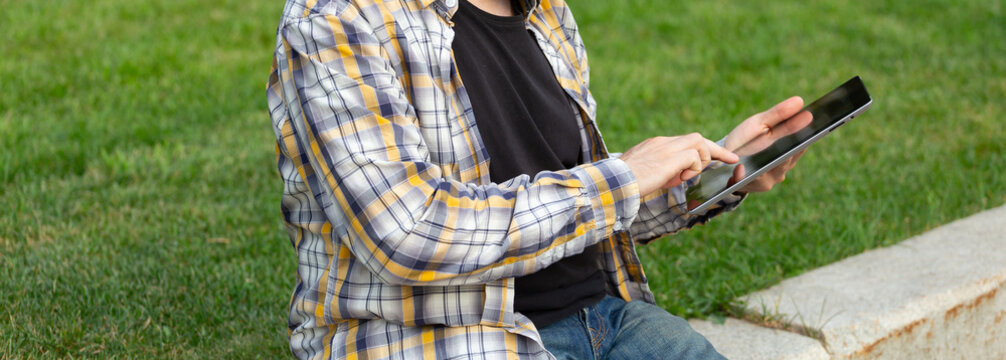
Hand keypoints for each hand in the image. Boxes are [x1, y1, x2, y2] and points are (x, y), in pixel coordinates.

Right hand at [621, 133, 738, 196]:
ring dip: (701, 161)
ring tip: (688, 177)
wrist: (614, 182)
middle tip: (731, 159)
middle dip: (716, 150)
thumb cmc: (625, 183)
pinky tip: (682, 179)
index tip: (716, 157)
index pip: (685, 141)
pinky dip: (694, 168)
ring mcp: (666, 147)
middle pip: (697, 138)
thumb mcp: (647, 174)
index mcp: (656, 145)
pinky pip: (694, 156)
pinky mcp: (670, 157)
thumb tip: (680, 175)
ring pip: (699, 142)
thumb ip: (664, 171)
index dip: (703, 149)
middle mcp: (663, 142)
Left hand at [723, 96, 810, 192]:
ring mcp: (768, 180)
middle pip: (785, 162)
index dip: (802, 142)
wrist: (726, 155)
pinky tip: (739, 169)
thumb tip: (800, 101)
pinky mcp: (750, 186)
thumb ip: (779, 114)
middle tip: (780, 148)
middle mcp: (782, 168)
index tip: (805, 136)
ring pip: (768, 174)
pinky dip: (743, 175)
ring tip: (758, 159)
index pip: (800, 147)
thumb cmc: (748, 137)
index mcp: (790, 151)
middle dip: (782, 156)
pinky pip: (748, 181)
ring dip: (762, 168)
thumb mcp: (762, 122)